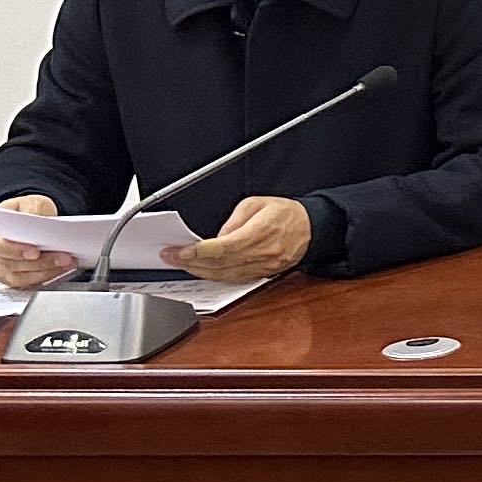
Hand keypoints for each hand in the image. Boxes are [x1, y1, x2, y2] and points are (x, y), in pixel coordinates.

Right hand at [0, 195, 72, 290]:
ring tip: (66, 263)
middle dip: (40, 262)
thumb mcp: (29, 202)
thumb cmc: (24, 209)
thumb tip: (40, 223)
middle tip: (63, 257)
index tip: (35, 252)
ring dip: (45, 271)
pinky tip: (60, 269)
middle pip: (9, 263)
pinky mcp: (6, 276)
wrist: (25, 220)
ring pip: (18, 276)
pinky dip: (43, 277)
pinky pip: (24, 282)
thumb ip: (32, 210)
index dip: (14, 251)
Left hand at [179, 195, 312, 280]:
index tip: (179, 251)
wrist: (311, 228)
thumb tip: (216, 236)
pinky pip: (232, 279)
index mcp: (261, 232)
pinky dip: (213, 276)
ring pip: (223, 275)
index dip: (198, 251)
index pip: (223, 247)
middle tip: (169, 257)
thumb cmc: (286, 213)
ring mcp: (262, 267)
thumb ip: (234, 219)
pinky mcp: (261, 274)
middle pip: (219, 264)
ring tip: (180, 264)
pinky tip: (200, 270)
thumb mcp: (258, 203)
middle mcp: (262, 254)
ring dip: (198, 271)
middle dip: (190, 262)